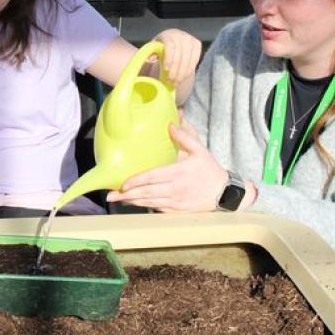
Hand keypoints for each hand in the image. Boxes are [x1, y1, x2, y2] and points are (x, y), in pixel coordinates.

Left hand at [106, 119, 226, 211]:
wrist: (225, 193)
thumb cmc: (210, 169)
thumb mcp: (200, 150)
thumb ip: (185, 136)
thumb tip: (171, 123)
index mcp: (178, 172)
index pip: (153, 177)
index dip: (137, 181)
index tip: (123, 183)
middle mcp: (175, 188)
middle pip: (147, 193)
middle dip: (127, 195)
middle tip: (110, 196)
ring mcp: (176, 201)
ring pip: (150, 203)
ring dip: (132, 202)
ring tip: (117, 200)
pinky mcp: (177, 210)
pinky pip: (158, 209)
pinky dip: (144, 207)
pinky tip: (134, 204)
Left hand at [153, 29, 201, 85]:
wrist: (173, 45)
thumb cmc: (160, 49)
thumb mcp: (152, 51)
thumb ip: (149, 55)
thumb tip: (150, 58)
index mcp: (167, 35)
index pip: (170, 46)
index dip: (169, 58)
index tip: (166, 69)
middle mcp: (180, 35)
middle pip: (180, 54)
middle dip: (175, 70)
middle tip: (170, 81)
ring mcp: (190, 39)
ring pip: (188, 59)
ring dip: (182, 73)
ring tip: (176, 82)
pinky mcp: (197, 44)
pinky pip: (195, 59)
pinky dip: (189, 70)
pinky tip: (183, 77)